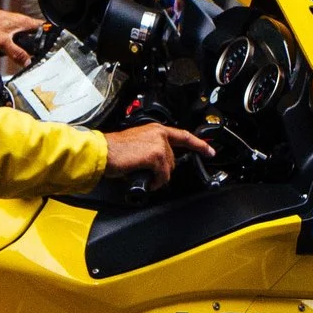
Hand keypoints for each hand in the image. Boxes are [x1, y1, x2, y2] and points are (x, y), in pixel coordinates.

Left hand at [0, 5, 44, 71]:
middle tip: (24, 55)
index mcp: (24, 22)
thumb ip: (17, 54)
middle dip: (28, 47)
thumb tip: (29, 62)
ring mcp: (12, 25)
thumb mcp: (3, 43)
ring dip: (14, 47)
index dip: (49, 36)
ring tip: (4, 50)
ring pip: (20, 39)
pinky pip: (10, 40)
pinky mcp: (4, 29)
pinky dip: (5, 45)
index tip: (49, 47)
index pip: (44, 27)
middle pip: (32, 36)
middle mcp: (20, 22)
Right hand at [99, 122, 213, 190]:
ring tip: (142, 175)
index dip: (199, 144)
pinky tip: (144, 179)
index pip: (183, 136)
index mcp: (155, 129)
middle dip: (163, 171)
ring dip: (157, 177)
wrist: (102, 152)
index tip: (210, 151)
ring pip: (168, 169)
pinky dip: (154, 182)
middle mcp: (159, 134)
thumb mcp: (137, 144)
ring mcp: (159, 144)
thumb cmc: (113, 151)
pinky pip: (162, 176)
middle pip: (173, 160)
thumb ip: (151, 149)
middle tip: (148, 173)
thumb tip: (158, 165)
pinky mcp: (156, 155)